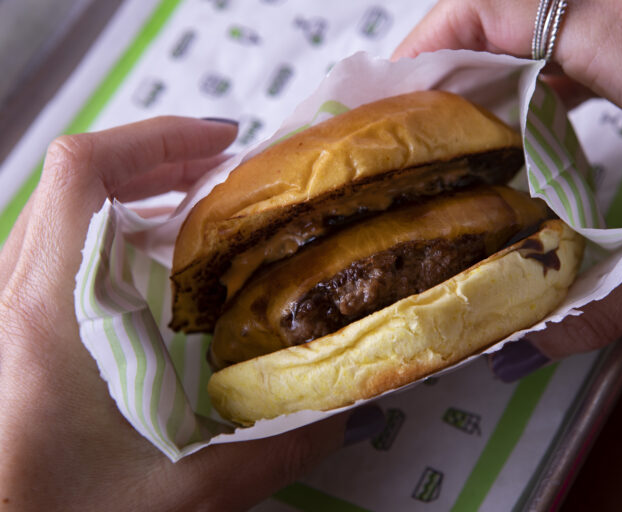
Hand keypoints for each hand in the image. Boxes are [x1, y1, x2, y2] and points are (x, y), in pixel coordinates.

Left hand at [0, 117, 381, 509]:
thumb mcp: (178, 494)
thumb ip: (271, 454)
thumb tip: (340, 420)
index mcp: (49, 312)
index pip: (83, 173)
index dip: (157, 138)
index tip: (224, 142)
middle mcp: (17, 295)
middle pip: (80, 177)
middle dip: (160, 158)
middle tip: (227, 170)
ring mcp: (10, 308)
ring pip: (67, 209)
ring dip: (136, 193)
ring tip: (199, 207)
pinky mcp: (16, 328)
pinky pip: (61, 247)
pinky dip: (114, 233)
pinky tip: (158, 270)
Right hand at [395, 0, 621, 362]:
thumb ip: (599, 303)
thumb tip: (531, 342)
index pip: (503, 7)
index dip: (434, 37)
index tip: (397, 83)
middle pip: (520, 3)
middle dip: (457, 49)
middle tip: (420, 109)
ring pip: (558, 13)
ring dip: (504, 55)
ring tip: (468, 111)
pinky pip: (595, 32)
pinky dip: (553, 63)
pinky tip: (547, 113)